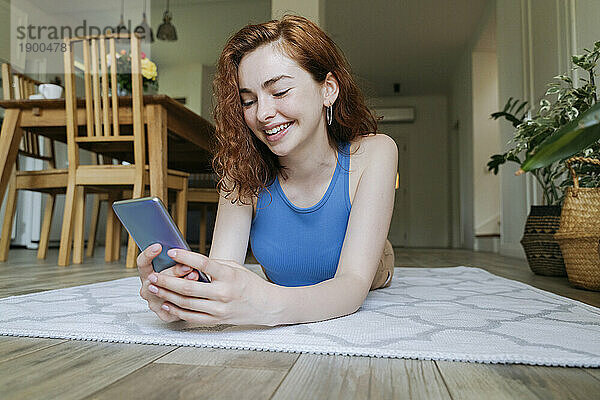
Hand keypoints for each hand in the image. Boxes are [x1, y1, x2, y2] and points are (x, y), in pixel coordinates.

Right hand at [137, 243, 201, 321]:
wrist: (191, 298)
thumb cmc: (181, 277)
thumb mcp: (177, 264)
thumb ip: (177, 260)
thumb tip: (183, 253)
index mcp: (147, 274)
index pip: (142, 263)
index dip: (148, 254)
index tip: (158, 246)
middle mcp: (148, 289)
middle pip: (155, 279)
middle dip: (173, 272)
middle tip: (187, 266)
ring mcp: (154, 303)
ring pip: (165, 294)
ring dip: (182, 285)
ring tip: (195, 277)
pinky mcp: (165, 315)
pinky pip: (174, 309)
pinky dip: (185, 301)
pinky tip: (195, 294)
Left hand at [146, 249, 275, 325]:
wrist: (266, 306)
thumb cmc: (249, 284)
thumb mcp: (235, 268)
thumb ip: (214, 265)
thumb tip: (191, 261)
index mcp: (229, 276)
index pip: (204, 264)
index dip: (185, 257)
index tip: (171, 251)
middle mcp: (223, 293)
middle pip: (188, 287)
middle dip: (166, 280)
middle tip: (152, 275)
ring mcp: (219, 309)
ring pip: (186, 303)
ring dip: (166, 294)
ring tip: (154, 287)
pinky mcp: (216, 320)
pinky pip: (191, 317)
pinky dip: (176, 311)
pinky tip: (166, 304)